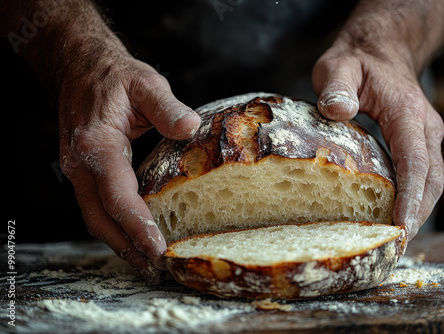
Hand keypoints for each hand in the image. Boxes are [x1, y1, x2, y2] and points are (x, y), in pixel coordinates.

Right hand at [58, 54, 199, 282]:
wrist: (81, 68)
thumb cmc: (114, 77)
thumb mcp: (145, 84)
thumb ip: (167, 107)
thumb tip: (190, 128)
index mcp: (96, 145)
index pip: (117, 197)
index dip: (138, 225)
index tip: (158, 249)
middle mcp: (80, 165)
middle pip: (100, 220)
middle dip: (128, 248)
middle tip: (156, 268)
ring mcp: (78, 171)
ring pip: (95, 219)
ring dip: (120, 243)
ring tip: (147, 262)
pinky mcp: (83, 172)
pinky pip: (97, 208)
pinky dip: (115, 227)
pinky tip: (134, 235)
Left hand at [312, 37, 443, 240]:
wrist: (381, 51)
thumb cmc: (357, 62)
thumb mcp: (339, 66)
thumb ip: (337, 86)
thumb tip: (338, 111)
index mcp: (407, 113)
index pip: (416, 161)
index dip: (411, 196)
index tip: (402, 226)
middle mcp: (424, 128)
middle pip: (431, 179)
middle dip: (417, 214)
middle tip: (395, 246)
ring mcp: (424, 136)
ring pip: (431, 181)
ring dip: (418, 211)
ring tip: (395, 240)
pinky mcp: (417, 143)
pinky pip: (421, 176)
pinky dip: (413, 199)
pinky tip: (392, 217)